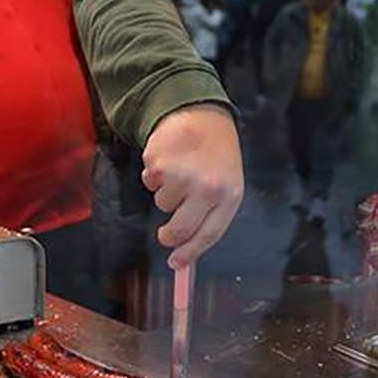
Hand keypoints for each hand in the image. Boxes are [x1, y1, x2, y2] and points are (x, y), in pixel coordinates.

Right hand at [141, 104, 243, 268]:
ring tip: (180, 172)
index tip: (175, 264)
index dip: (189, 253)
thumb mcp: (226, 183)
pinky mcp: (158, 161)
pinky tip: (170, 159)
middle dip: (169, 236)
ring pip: (161, 203)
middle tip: (165, 234)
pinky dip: (156, 175)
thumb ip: (210, 215)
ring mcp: (181, 174)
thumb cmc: (216, 153)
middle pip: (179, 229)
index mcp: (228, 195)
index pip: (208, 234)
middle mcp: (206, 187)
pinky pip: (149, 182)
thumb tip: (183, 252)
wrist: (202, 114)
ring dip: (167, 193)